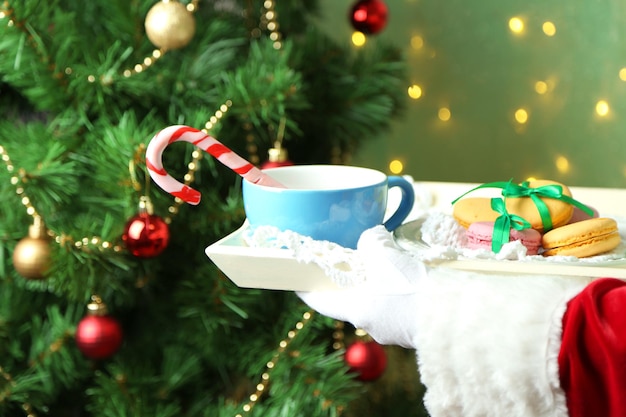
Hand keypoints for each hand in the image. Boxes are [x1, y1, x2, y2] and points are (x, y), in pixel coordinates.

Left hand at [297, 225, 425, 347]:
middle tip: (349, 262)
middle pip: (348, 300)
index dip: (306, 287)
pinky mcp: (412, 328)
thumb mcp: (384, 254)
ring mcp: (391, 330)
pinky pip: (397, 308)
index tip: (298, 278)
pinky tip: (408, 278)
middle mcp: (368, 325)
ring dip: (376, 286)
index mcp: (353, 309)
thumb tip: (372, 235)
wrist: (452, 314)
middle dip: (349, 281)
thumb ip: (371, 241)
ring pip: (375, 304)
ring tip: (385, 266)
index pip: (318, 300)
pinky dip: (397, 292)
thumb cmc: (409, 287)